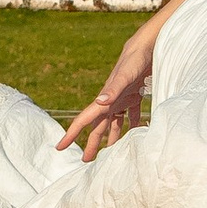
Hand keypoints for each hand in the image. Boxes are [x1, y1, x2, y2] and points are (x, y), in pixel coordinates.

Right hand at [58, 30, 156, 159]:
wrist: (146, 47)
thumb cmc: (134, 60)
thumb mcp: (125, 75)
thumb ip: (113, 89)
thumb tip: (99, 102)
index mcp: (104, 100)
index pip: (84, 120)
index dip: (71, 134)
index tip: (60, 147)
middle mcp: (110, 102)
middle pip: (98, 127)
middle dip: (92, 143)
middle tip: (86, 161)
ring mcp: (122, 99)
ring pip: (114, 124)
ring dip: (111, 138)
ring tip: (111, 153)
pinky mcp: (134, 95)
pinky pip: (132, 115)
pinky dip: (134, 125)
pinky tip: (137, 134)